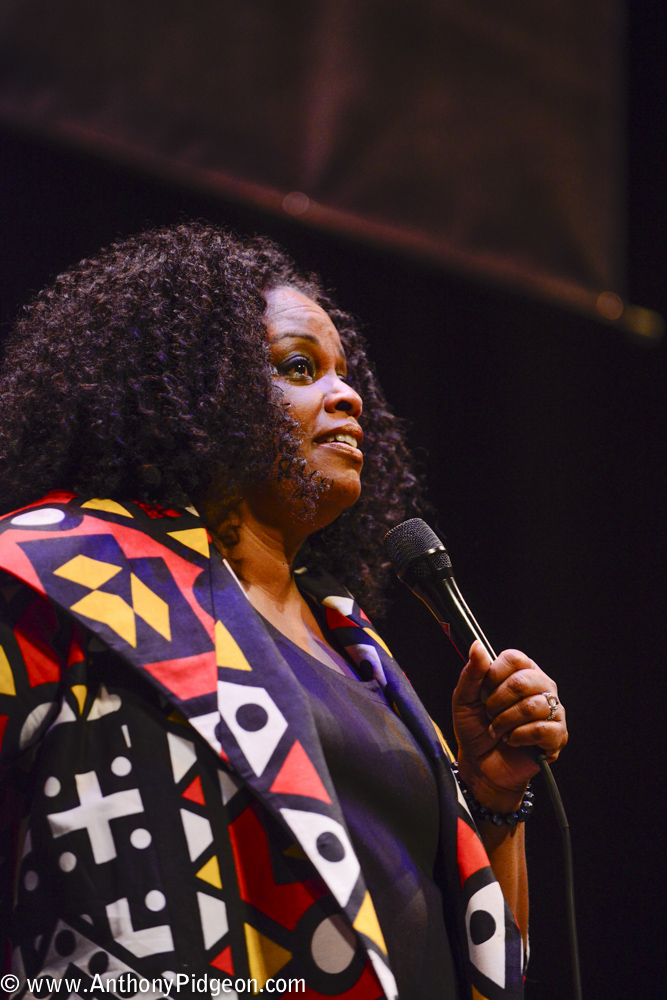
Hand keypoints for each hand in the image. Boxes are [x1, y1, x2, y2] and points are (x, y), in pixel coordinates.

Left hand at [453, 641, 567, 812]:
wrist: (480, 766)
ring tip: (500, 730)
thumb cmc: (475, 729)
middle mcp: (541, 687)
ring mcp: (552, 710)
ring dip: (505, 722)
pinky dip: (519, 737)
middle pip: (523, 681)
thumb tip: (476, 646)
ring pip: (531, 706)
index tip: (483, 691)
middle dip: (497, 702)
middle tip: (490, 714)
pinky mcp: (557, 735)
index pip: (515, 658)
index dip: (493, 675)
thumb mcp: (464, 699)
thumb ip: (472, 673)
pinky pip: (541, 729)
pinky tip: (513, 741)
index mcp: (521, 672)